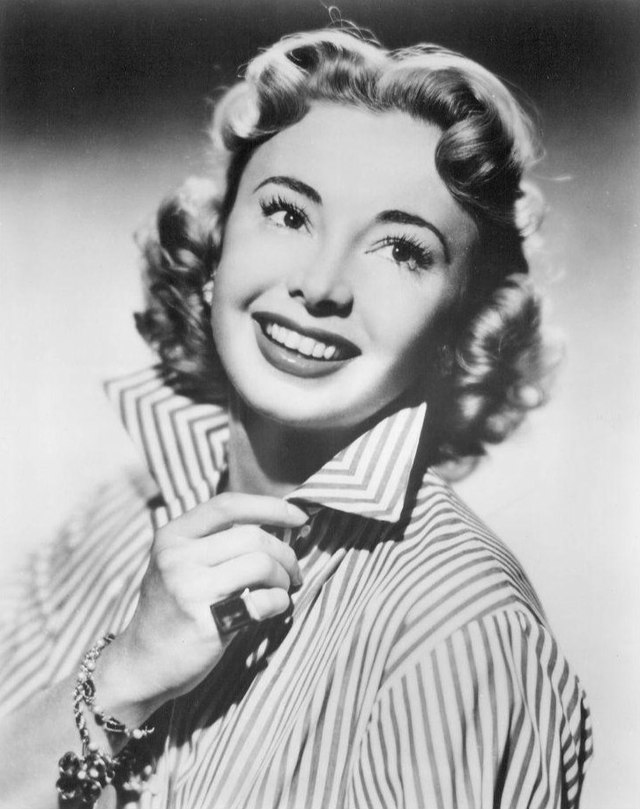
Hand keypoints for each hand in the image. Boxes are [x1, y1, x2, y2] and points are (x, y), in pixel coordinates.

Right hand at [96, 493, 307, 719]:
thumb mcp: (178, 563)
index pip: (228, 505)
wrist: (140, 665)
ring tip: (282, 588)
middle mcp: (177, 558)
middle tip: (292, 571)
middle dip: (285, 553)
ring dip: (283, 577)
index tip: (298, 516)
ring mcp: (189, 590)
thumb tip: (276, 522)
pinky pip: (263, 600)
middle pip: (253, 536)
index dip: (270, 507)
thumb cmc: (172, 609)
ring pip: (261, 564)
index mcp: (172, 536)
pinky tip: (273, 608)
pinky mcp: (205, 624)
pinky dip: (279, 602)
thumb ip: (215, 540)